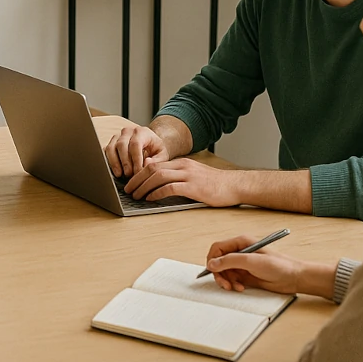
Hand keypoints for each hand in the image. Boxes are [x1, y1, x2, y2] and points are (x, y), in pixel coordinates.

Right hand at [105, 125, 169, 177]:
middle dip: (125, 161)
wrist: (149, 144)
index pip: (136, 144)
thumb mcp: (162, 154)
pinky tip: (114, 171)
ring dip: (115, 162)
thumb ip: (157, 160)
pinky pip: (106, 151)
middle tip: (129, 175)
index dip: (136, 159)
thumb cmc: (155, 149)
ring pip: (111, 147)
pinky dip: (109, 161)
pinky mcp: (110, 143)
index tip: (138, 172)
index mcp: (141, 132)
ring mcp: (117, 137)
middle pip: (122, 145)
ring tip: (120, 174)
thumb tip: (146, 163)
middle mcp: (127, 132)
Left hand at [123, 157, 241, 206]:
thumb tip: (158, 181)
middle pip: (152, 169)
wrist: (235, 185)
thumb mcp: (194, 175)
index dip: (139, 173)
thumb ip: (178, 176)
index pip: (154, 164)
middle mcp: (183, 166)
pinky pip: (170, 188)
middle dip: (136, 179)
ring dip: (143, 186)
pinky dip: (157, 193)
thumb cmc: (215, 184)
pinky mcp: (194, 187)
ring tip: (135, 195)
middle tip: (127, 189)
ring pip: (158, 177)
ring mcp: (188, 175)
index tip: (131, 182)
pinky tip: (150, 199)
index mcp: (182, 163)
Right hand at [204, 235, 306, 294]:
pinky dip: (233, 285)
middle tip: (224, 284)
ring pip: (224, 272)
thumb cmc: (279, 265)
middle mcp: (240, 252)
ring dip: (226, 281)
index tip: (212, 270)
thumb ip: (230, 261)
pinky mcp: (246, 275)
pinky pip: (232, 279)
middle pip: (219, 261)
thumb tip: (211, 264)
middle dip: (219, 273)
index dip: (212, 259)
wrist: (294, 278)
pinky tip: (241, 288)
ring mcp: (243, 264)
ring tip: (235, 287)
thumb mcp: (252, 261)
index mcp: (241, 242)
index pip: (218, 248)